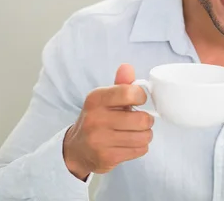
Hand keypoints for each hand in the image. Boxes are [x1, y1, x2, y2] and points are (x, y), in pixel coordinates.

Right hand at [62, 64, 153, 179]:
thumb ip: (120, 84)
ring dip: (146, 134)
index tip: (139, 99)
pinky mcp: (107, 157)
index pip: (129, 93)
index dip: (141, 96)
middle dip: (147, 120)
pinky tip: (130, 143)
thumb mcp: (105, 98)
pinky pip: (140, 150)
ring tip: (137, 132)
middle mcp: (96, 119)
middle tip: (141, 120)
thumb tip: (127, 67)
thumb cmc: (98, 118)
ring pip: (143, 136)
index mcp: (96, 99)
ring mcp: (100, 140)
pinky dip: (140, 146)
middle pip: (141, 119)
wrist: (76, 149)